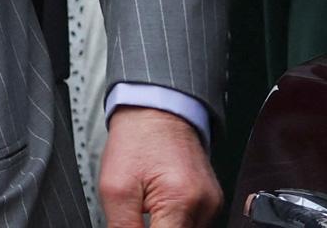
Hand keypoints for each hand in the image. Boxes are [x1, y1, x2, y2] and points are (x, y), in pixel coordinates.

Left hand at [97, 107, 220, 226]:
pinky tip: (159, 204)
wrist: (156, 110)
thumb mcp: (115, 188)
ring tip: (148, 204)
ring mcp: (211, 203)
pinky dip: (174, 220)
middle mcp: (204, 205)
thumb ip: (123, 227)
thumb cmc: (136, 140)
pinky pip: (192, 223)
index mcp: (181, 200)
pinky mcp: (211, 201)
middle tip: (138, 212)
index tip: (134, 224)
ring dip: (165, 226)